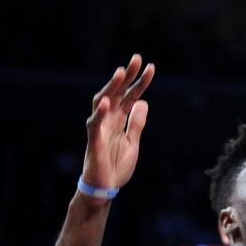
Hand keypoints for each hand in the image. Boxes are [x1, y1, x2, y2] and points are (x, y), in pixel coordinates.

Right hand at [81, 55, 153, 193]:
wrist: (105, 188)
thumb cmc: (116, 166)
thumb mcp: (133, 142)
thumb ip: (136, 122)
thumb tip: (143, 101)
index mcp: (118, 120)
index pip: (130, 96)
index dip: (140, 82)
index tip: (151, 67)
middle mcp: (108, 120)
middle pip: (117, 93)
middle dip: (127, 76)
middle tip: (137, 58)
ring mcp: (100, 129)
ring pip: (103, 103)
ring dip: (112, 87)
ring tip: (121, 73)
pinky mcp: (94, 141)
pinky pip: (95, 124)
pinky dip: (99, 113)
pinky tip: (106, 101)